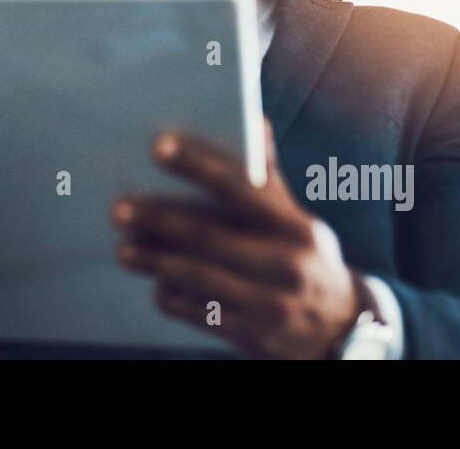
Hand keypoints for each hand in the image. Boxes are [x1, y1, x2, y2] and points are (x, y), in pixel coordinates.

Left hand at [111, 120, 361, 357]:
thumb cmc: (306, 257)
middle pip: (208, 236)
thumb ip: (269, 179)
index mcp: (297, 226)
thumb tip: (254, 122)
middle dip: (158, 220)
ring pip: (196, 277)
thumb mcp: (299, 219)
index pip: (242, 186)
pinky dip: (171, 294)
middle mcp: (286, 265)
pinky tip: (156, 282)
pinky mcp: (252, 337)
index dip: (198, 165)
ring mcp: (270, 306)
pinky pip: (198, 313)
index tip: (157, 146)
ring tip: (125, 249)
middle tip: (118, 209)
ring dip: (154, 260)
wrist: (340, 328)